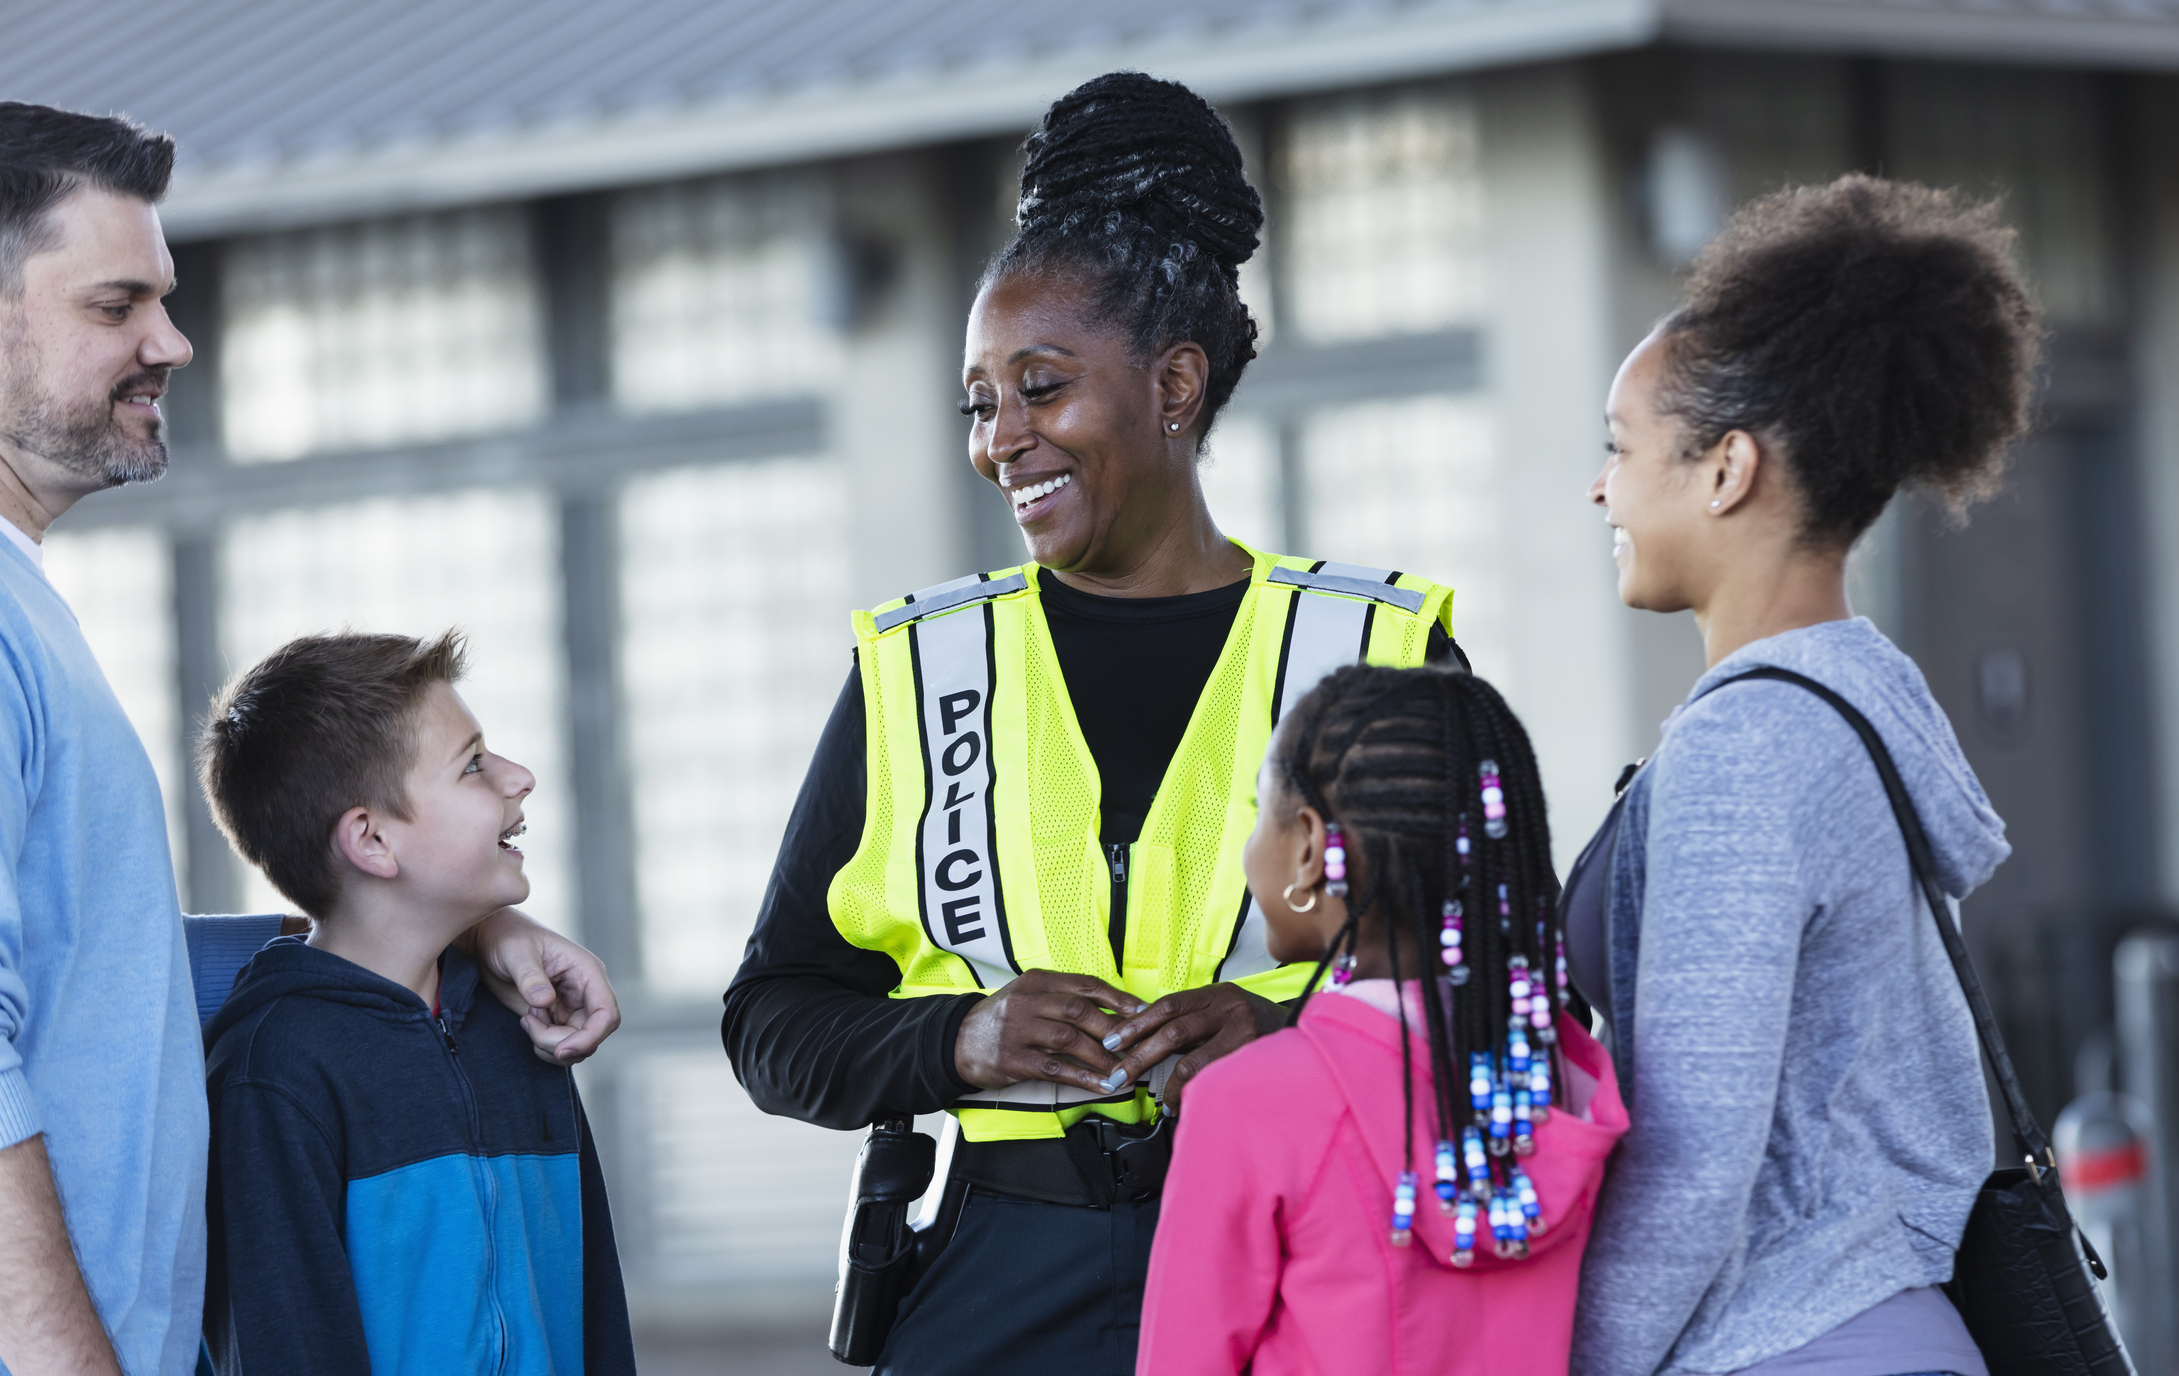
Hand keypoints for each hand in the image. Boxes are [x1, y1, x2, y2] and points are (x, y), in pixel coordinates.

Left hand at [464, 908, 622, 1064]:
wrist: (491, 942)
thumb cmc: (508, 937)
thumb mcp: (517, 952)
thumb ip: (530, 976)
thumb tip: (545, 1001)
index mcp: (587, 972)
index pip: (607, 1013)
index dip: (590, 1037)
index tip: (561, 1050)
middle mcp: (586, 993)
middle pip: (591, 1036)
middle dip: (560, 1043)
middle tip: (529, 1026)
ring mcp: (572, 1008)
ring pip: (577, 1046)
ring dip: (550, 1045)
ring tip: (527, 1019)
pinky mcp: (557, 1019)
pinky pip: (562, 1045)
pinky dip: (543, 1046)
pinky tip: (526, 1021)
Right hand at [953, 969, 1146, 1095]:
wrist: (956, 1040)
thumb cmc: (1003, 1019)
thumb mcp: (1029, 996)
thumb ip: (1064, 998)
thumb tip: (1113, 1010)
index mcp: (1038, 981)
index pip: (1086, 985)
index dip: (1118, 999)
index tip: (1143, 1012)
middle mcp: (1028, 1001)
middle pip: (1081, 1011)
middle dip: (1115, 1030)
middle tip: (1140, 1045)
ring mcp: (1019, 1030)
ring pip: (1070, 1040)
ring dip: (1102, 1057)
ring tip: (1124, 1070)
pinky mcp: (1013, 1059)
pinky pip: (1055, 1069)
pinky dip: (1083, 1078)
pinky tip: (1102, 1085)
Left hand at [1100, 983, 1285, 1108]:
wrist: (1307, 1035)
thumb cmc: (1259, 1027)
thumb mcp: (1226, 1011)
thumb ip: (1195, 1020)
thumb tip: (1148, 1040)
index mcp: (1216, 994)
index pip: (1167, 1005)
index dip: (1136, 1023)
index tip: (1113, 1041)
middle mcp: (1229, 1008)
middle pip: (1173, 1032)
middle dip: (1140, 1055)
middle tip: (1119, 1075)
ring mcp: (1243, 1033)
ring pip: (1191, 1061)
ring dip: (1168, 1085)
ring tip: (1158, 1100)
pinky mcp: (1252, 1059)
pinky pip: (1213, 1080)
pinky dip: (1192, 1094)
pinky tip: (1182, 1104)